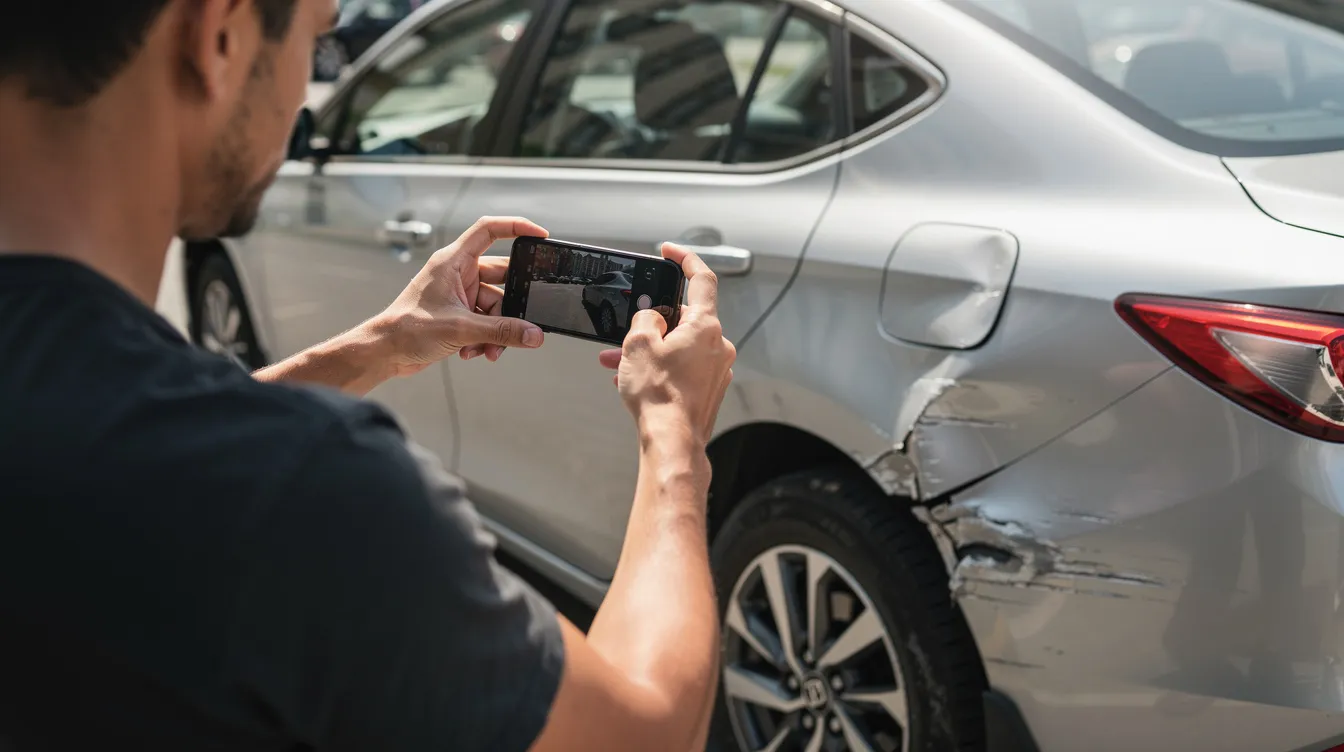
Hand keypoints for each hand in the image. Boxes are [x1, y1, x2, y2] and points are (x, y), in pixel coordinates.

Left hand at [375, 217, 545, 375]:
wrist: (385, 353)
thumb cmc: (406, 329)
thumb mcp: (461, 328)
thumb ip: (502, 331)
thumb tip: (533, 334)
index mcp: (453, 261)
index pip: (489, 230)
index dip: (516, 227)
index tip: (540, 236)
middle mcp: (457, 273)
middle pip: (501, 278)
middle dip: (510, 307)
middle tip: (520, 323)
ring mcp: (459, 294)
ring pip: (495, 306)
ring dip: (496, 331)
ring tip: (489, 349)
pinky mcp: (459, 314)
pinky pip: (486, 321)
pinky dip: (485, 338)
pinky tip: (474, 351)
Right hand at [598, 243, 735, 441]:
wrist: (672, 441)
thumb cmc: (659, 396)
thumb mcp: (638, 344)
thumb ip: (645, 319)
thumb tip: (651, 317)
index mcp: (706, 326)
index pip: (702, 279)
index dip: (685, 259)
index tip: (671, 252)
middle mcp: (718, 346)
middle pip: (684, 318)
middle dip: (652, 321)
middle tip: (628, 328)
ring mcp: (716, 370)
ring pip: (680, 346)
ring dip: (651, 348)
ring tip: (619, 362)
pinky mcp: (709, 390)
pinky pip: (683, 367)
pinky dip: (661, 366)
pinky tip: (636, 379)